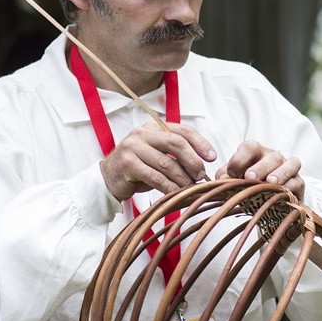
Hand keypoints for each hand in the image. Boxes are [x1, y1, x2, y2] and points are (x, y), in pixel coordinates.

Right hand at [100, 122, 216, 200]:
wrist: (109, 177)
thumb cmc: (138, 167)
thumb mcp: (157, 155)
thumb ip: (176, 153)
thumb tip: (205, 162)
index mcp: (154, 127)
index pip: (183, 130)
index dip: (200, 143)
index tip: (212, 157)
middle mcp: (143, 133)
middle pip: (176, 143)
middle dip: (193, 160)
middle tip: (201, 175)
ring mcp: (133, 147)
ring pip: (167, 163)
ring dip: (183, 178)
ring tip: (191, 187)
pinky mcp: (128, 164)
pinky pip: (155, 177)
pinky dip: (169, 187)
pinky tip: (177, 193)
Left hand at [216, 140, 303, 199]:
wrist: (268, 199)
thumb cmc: (248, 184)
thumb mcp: (234, 179)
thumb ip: (225, 176)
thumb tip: (221, 179)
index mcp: (255, 153)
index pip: (249, 147)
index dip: (240, 159)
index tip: (232, 174)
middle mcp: (273, 157)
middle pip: (270, 156)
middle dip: (260, 167)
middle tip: (250, 177)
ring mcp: (288, 168)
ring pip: (290, 164)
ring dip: (280, 173)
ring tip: (270, 182)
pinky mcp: (298, 182)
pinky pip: (298, 181)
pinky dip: (290, 186)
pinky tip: (282, 192)